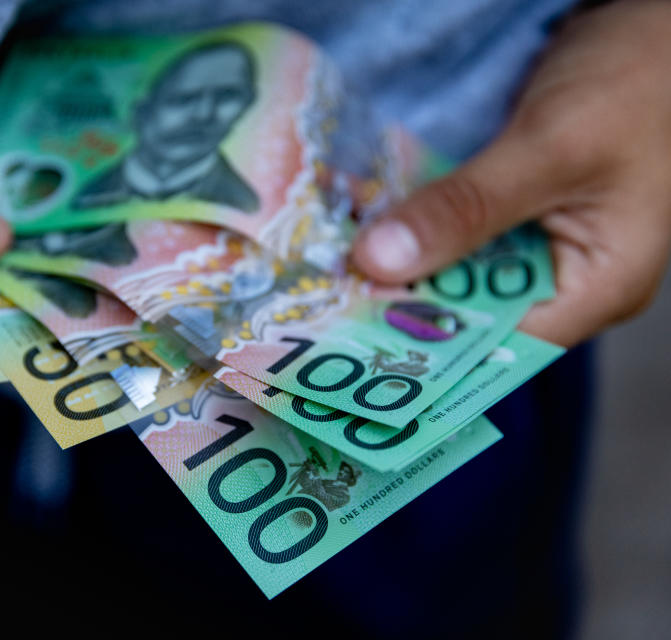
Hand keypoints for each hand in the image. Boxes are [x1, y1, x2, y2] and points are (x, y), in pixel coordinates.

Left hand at [351, 0, 670, 346]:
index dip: (423, 342)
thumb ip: (468, 208)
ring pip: (455, 268)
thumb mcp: (550, 149)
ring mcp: (537, 242)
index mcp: (597, 288)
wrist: (655, 14)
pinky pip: (454, 228)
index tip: (350, 329)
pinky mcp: (512, 208)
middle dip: (402, 298)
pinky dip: (414, 223)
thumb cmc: (638, 81)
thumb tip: (379, 263)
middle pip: (469, 310)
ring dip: (400, 259)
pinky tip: (364, 219)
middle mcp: (563, 278)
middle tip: (325, 290)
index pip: (496, 347)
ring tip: (331, 259)